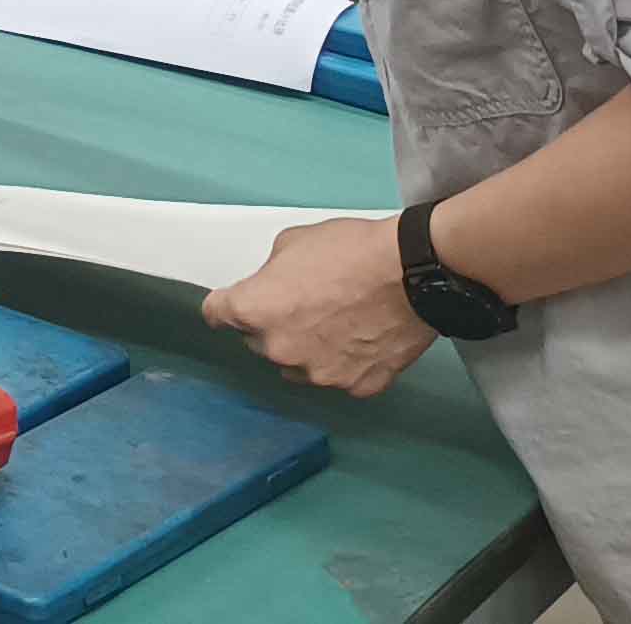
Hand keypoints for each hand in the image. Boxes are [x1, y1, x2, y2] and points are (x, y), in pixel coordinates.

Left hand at [204, 216, 433, 397]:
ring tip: (336, 323)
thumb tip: (272, 287)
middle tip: (303, 304)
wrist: (414, 273)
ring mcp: (318, 374)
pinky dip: (345, 362)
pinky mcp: (356, 387)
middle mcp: (279, 349)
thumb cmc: (350, 250)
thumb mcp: (292, 243)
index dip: (226, 306)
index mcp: (254, 311)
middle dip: (272, 325)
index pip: (217, 315)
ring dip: (305, 349)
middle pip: (258, 341)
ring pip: (297, 364)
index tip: (232, 306)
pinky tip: (362, 339)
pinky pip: (339, 376)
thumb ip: (270, 273)